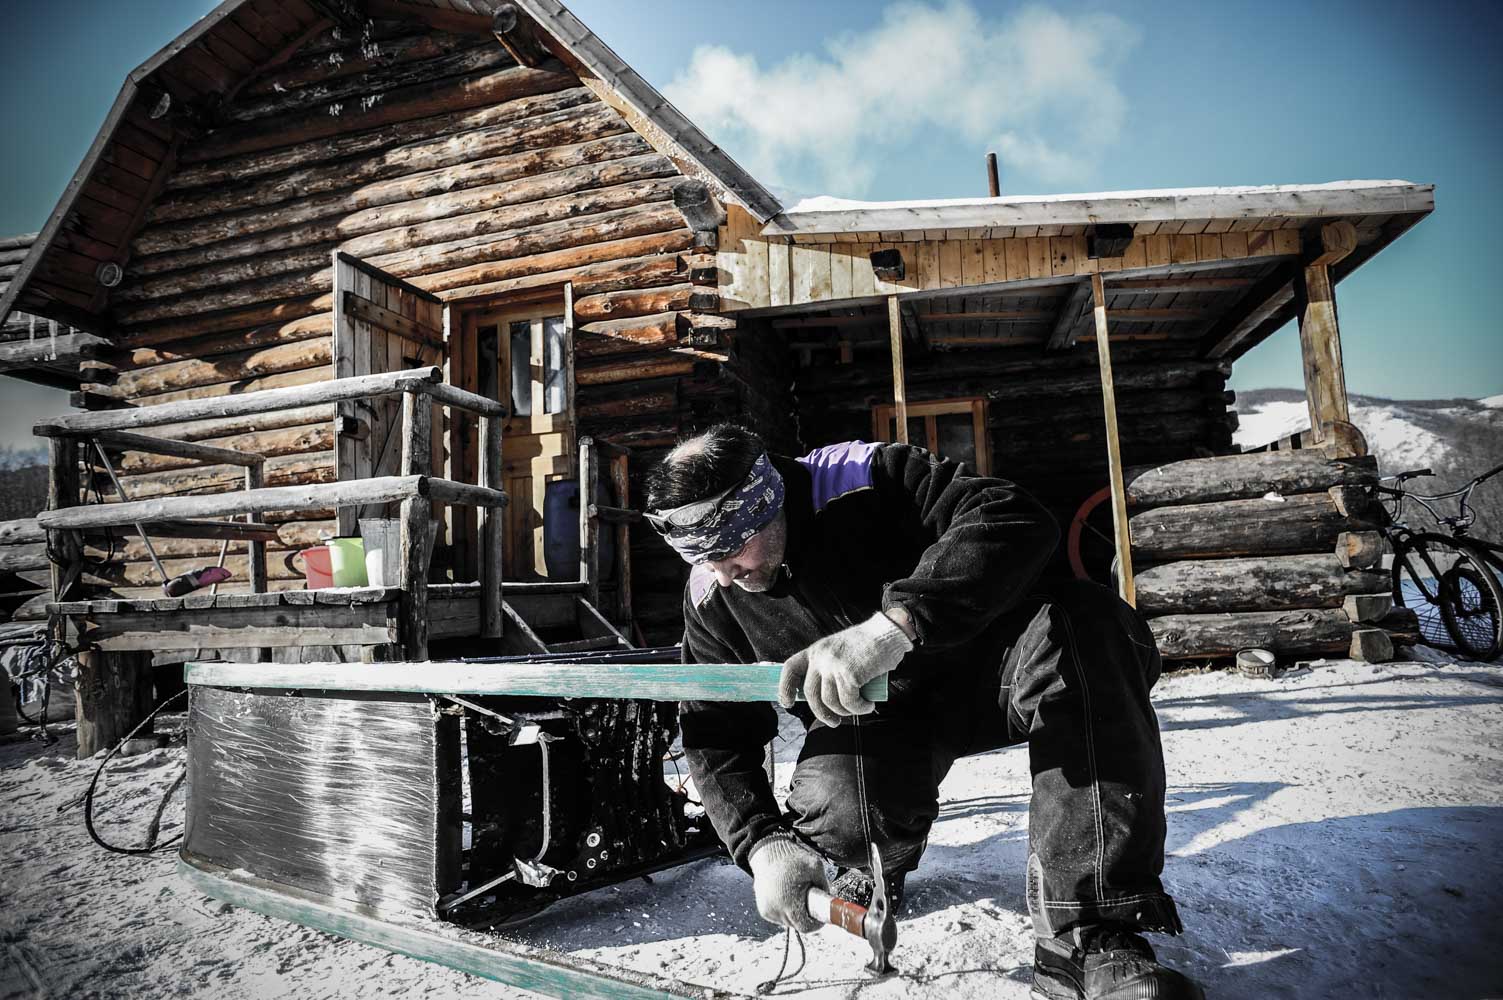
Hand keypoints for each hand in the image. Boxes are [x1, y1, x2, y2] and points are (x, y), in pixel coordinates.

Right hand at [748, 832, 827, 931]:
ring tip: (796, 896)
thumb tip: (830, 900)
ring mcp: (767, 910)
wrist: (769, 851)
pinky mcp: (763, 908)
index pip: (805, 926)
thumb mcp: (815, 867)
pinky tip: (786, 896)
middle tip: (809, 901)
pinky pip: (778, 916)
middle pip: (796, 924)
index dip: (815, 923)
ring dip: (794, 914)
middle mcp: (775, 910)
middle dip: (805, 916)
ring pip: (787, 921)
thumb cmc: (792, 858)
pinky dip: (784, 910)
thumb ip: (824, 885)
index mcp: (789, 903)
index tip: (820, 916)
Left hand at [778, 611, 912, 726]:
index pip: (790, 668)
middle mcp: (820, 657)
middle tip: (834, 723)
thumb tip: (822, 699)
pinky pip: (850, 702)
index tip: (787, 703)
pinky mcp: (849, 674)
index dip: (785, 687)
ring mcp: (833, 665)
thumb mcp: (839, 652)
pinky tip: (868, 705)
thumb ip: (828, 668)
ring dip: (846, 712)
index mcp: (815, 650)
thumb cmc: (867, 646)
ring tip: (860, 708)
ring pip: (831, 702)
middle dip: (821, 713)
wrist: (887, 634)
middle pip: (810, 694)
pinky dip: (860, 709)